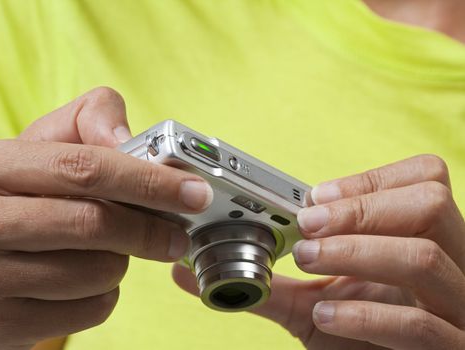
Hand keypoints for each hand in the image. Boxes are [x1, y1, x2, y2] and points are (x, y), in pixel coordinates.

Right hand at [0, 87, 212, 349]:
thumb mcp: (36, 149)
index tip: (194, 191)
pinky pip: (89, 310)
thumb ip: (86, 122)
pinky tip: (85, 281)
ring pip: (99, 272)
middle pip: (97, 224)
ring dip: (122, 262)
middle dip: (152, 230)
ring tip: (106, 251)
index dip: (150, 180)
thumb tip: (130, 139)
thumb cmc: (7, 202)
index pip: (87, 168)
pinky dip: (104, 294)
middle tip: (177, 233)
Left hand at [173, 155, 464, 348]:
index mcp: (422, 239)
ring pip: (425, 258)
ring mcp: (454, 310)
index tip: (312, 197)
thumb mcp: (310, 303)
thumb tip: (185, 268)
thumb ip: (260, 282)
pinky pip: (420, 325)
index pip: (422, 180)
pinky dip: (364, 313)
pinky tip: (326, 312)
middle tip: (307, 225)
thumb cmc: (355, 338)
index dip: (366, 181)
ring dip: (354, 252)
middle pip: (430, 205)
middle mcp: (449, 266)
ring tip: (308, 260)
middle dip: (358, 209)